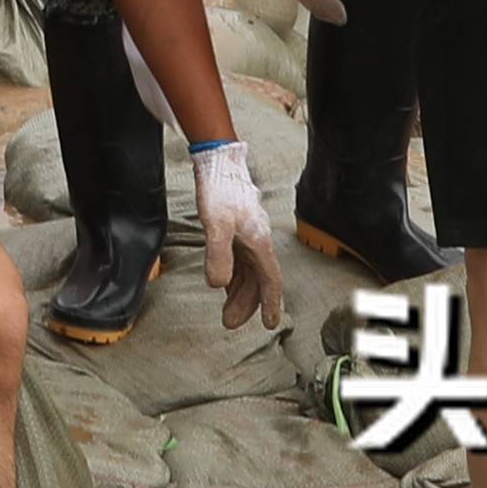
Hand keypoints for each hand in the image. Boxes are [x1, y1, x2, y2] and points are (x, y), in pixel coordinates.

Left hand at [194, 141, 276, 326]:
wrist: (218, 162)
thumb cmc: (221, 191)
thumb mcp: (216, 224)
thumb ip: (219, 255)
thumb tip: (218, 285)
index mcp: (259, 243)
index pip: (270, 280)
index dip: (270, 303)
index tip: (269, 324)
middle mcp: (257, 242)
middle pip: (258, 280)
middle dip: (247, 304)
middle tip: (230, 323)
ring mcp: (247, 236)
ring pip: (248, 272)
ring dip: (239, 293)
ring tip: (225, 312)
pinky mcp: (236, 230)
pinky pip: (240, 261)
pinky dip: (234, 276)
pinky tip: (223, 285)